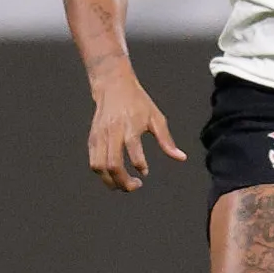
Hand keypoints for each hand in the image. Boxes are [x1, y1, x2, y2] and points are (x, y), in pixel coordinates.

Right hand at [87, 75, 185, 191]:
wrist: (113, 86)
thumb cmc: (138, 102)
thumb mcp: (157, 118)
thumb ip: (167, 141)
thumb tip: (181, 158)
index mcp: (130, 126)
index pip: (133, 151)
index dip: (140, 165)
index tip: (145, 172)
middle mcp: (113, 132)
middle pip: (112, 164)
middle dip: (123, 181)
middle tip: (135, 186)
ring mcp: (100, 136)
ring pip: (98, 166)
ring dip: (110, 181)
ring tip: (122, 185)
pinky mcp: (92, 138)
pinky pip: (93, 161)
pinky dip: (102, 173)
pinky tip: (113, 175)